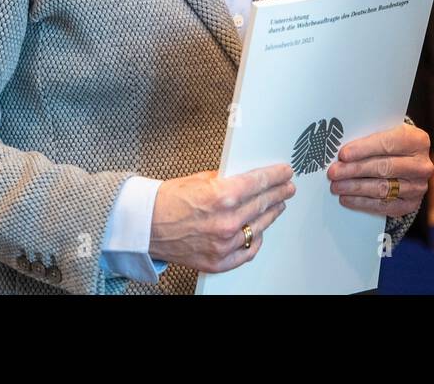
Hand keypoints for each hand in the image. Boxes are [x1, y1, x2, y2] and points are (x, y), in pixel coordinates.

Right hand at [148, 164, 294, 273]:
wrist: (145, 226)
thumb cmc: (167, 202)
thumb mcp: (199, 179)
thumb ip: (225, 179)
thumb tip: (246, 177)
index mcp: (221, 196)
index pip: (259, 182)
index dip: (276, 176)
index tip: (285, 173)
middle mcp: (226, 221)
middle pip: (263, 203)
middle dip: (279, 193)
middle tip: (288, 187)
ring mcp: (224, 244)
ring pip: (259, 227)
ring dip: (272, 214)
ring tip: (277, 206)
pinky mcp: (218, 261)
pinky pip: (247, 251)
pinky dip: (256, 240)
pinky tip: (260, 231)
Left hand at [326, 120, 432, 217]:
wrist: (406, 161)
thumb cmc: (389, 143)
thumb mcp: (384, 132)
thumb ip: (368, 136)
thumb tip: (340, 148)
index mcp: (417, 140)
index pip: (388, 144)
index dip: (364, 149)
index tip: (343, 154)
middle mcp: (422, 165)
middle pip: (384, 168)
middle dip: (355, 170)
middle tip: (334, 172)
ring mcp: (418, 187)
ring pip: (382, 188)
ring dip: (355, 188)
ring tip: (336, 186)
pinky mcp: (410, 204)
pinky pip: (383, 206)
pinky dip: (362, 202)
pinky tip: (347, 198)